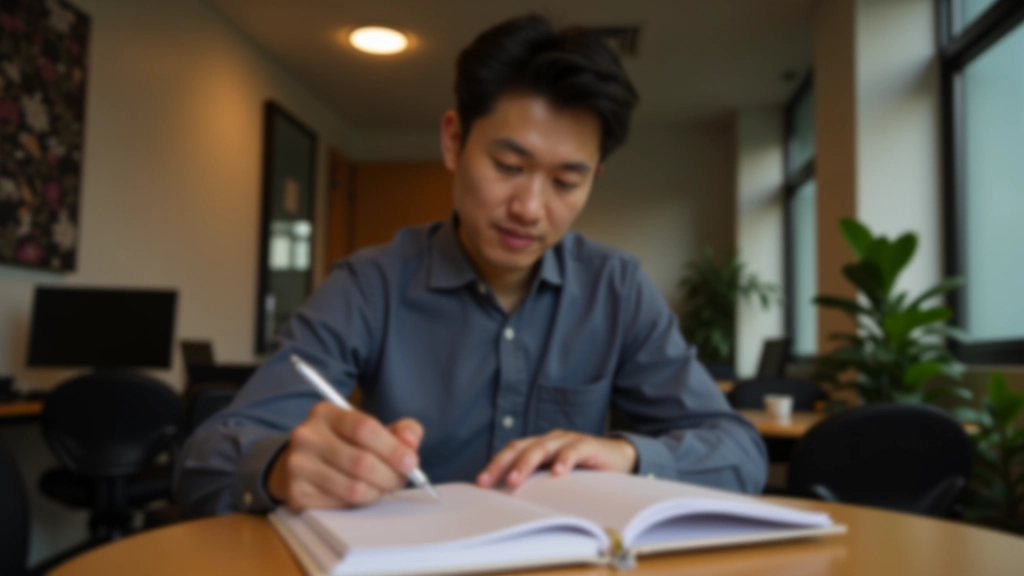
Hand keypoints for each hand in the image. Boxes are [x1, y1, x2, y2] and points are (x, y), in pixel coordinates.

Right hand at [266, 402, 422, 509]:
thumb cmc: (343, 444)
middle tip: (399, 480)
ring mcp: (298, 465)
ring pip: (353, 488)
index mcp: (325, 413)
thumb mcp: (369, 430)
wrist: (301, 464)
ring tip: (382, 487)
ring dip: (377, 492)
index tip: (411, 462)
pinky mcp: (296, 493)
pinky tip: (360, 494)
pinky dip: (359, 504)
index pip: (364, 428)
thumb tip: (411, 442)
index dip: (393, 448)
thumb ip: (399, 431)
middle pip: (361, 462)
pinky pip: (340, 505)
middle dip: (390, 476)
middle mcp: (306, 436)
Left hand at [476, 429, 636, 488]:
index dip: (495, 465)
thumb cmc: (584, 472)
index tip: (480, 484)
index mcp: (539, 446)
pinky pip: (573, 450)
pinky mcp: (588, 445)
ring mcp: (568, 440)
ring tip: (515, 479)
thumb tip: (513, 504)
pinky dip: (564, 460)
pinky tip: (558, 472)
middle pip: (521, 448)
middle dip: (503, 465)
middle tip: (489, 481)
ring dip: (526, 464)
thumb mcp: (557, 478)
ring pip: (542, 448)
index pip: (512, 451)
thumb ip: (539, 483)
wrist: (620, 458)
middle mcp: (550, 440)